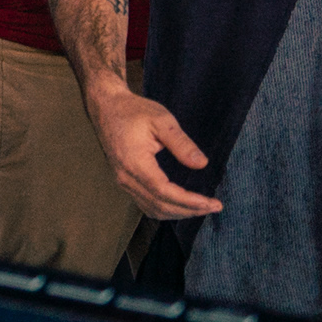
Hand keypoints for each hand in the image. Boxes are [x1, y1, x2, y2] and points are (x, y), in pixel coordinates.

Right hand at [86, 82, 221, 219]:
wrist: (107, 108)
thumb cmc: (133, 111)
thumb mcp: (161, 120)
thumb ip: (182, 143)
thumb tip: (202, 164)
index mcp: (135, 163)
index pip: (164, 192)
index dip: (189, 201)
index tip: (211, 202)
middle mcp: (126, 178)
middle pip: (160, 206)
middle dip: (189, 210)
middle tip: (214, 206)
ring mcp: (123, 181)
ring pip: (152, 209)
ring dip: (178, 213)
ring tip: (201, 208)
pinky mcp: (124, 181)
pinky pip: (145, 204)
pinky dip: (165, 209)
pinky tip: (180, 206)